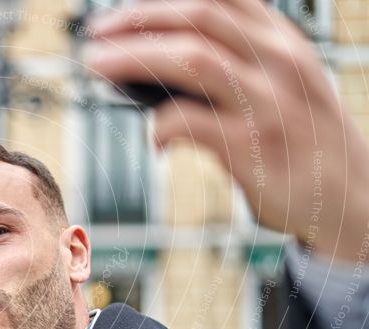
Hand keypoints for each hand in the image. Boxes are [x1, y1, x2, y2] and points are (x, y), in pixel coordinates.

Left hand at [84, 0, 368, 263]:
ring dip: (134, 58)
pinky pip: (188, 121)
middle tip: (97, 37)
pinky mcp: (253, 146)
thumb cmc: (303, 142)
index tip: (122, 13)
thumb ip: (239, 62)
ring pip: (191, 58)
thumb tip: (160, 60)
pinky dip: (159, 126)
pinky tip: (153, 139)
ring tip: (98, 67)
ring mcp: (267, 102)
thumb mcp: (285, 84)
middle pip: (197, 17)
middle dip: (137, 21)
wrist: (351, 199)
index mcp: (281, 41)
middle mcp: (278, 61)